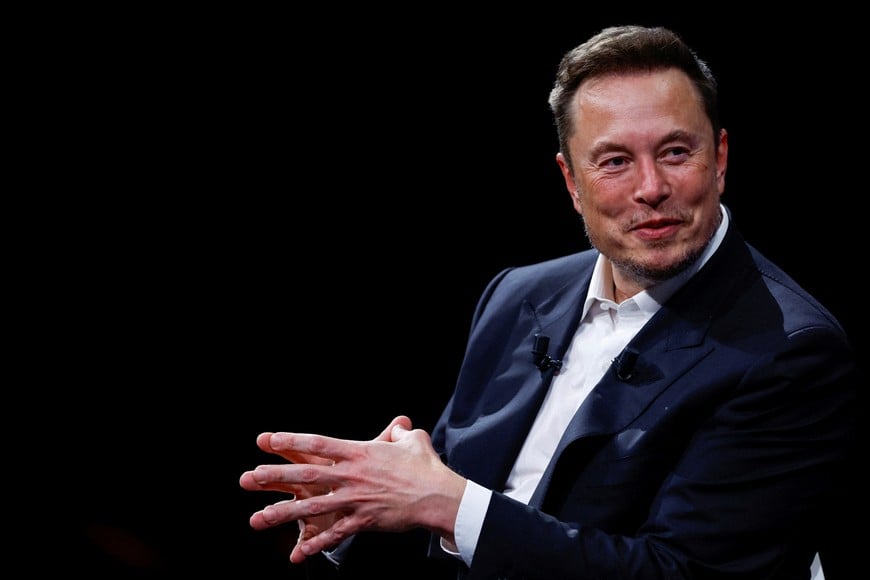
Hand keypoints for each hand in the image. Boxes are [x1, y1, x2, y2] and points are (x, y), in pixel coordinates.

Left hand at [239, 415, 465, 562]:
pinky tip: (298, 552)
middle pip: (306, 474)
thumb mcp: (412, 441)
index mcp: (360, 452)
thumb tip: (399, 426)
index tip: (269, 440)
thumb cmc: (426, 467)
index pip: (318, 444)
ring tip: (259, 518)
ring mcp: (355, 499)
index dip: (292, 441)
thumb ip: (399, 433)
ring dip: (283, 513)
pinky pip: (336, 533)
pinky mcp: (364, 520)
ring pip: (312, 507)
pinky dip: (317, 543)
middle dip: (275, 476)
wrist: (438, 496)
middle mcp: (352, 475)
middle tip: (249, 477)